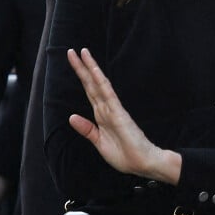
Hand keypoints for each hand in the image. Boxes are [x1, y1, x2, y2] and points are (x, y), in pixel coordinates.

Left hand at [67, 48, 180, 183]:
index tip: (73, 62)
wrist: (143, 163)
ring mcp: (113, 110)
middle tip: (72, 51)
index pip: (89, 91)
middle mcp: (107, 109)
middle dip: (82, 67)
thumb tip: (71, 116)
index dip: (81, 77)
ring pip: (99, 85)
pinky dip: (101, 83)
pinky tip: (95, 72)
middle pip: (92, 84)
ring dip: (91, 69)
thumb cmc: (125, 155)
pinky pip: (108, 95)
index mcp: (102, 115)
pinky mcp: (119, 115)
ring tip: (83, 53)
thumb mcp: (99, 143)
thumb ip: (87, 129)